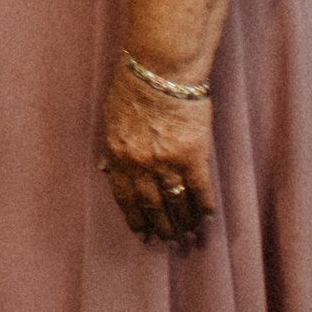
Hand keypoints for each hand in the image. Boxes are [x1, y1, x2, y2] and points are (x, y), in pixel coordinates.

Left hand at [101, 65, 214, 242]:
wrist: (161, 69)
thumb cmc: (133, 85)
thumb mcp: (110, 116)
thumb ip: (109, 146)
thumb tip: (103, 170)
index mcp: (118, 154)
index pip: (124, 196)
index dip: (134, 217)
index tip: (141, 233)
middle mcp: (140, 164)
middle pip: (150, 205)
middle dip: (159, 227)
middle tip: (167, 241)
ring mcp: (167, 162)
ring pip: (175, 203)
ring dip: (182, 222)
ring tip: (188, 236)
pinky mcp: (193, 156)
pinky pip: (200, 190)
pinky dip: (204, 206)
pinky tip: (208, 217)